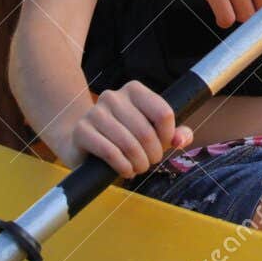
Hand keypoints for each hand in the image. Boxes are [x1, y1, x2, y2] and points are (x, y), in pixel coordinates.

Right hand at [69, 80, 193, 177]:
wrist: (81, 140)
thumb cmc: (124, 135)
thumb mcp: (152, 132)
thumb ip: (175, 134)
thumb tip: (180, 140)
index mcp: (134, 90)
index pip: (163, 113)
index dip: (168, 135)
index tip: (164, 146)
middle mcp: (113, 96)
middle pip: (146, 131)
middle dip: (153, 154)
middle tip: (149, 163)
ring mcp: (95, 112)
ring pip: (128, 143)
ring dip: (139, 163)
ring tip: (138, 168)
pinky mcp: (82, 130)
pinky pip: (110, 152)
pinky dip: (123, 166)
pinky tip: (126, 171)